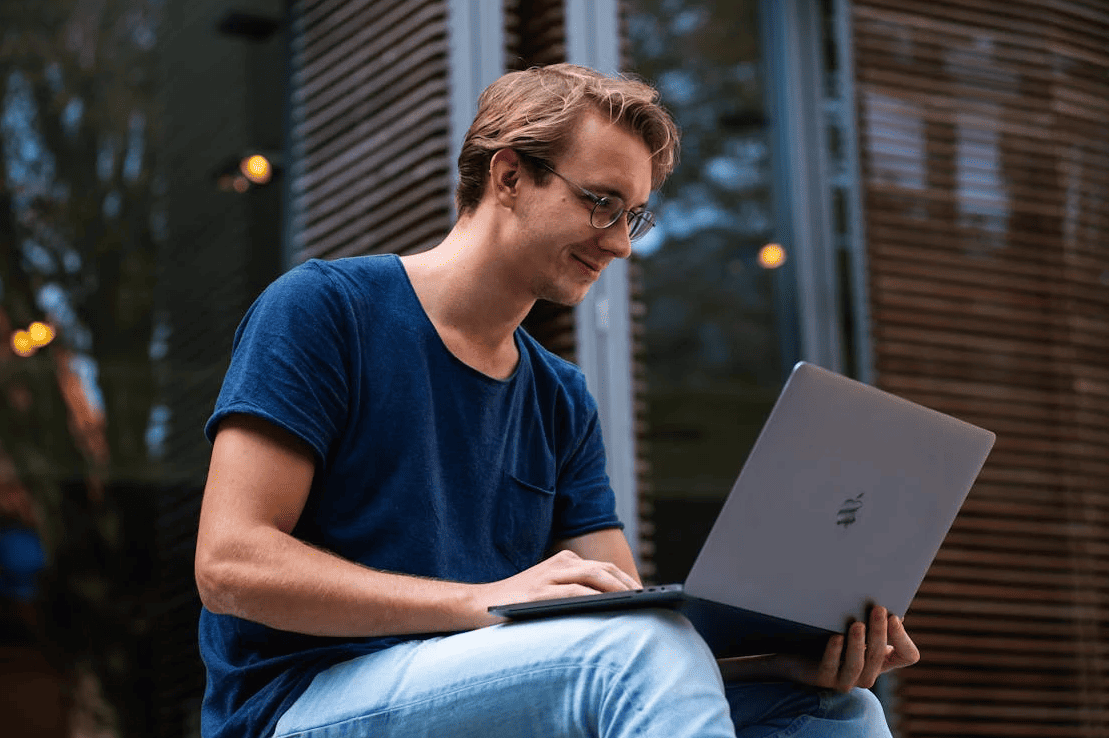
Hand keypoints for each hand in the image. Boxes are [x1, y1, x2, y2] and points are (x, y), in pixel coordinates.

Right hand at [469, 549, 640, 626]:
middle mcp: (558, 564)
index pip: (603, 568)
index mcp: (564, 561)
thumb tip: (612, 606)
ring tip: (634, 602)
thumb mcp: (549, 590)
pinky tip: (606, 605)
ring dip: (616, 589)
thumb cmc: (518, 603)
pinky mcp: (538, 593)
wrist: (478, 605)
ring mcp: (547, 577)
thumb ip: (574, 591)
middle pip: (603, 569)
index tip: (644, 595)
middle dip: (628, 584)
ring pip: (592, 576)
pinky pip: (572, 592)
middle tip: (646, 600)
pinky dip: (593, 597)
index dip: (626, 580)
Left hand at [772, 606, 919, 691]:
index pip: (907, 655)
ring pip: (858, 665)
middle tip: (877, 609)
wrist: (796, 655)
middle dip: (879, 631)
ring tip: (857, 624)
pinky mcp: (823, 680)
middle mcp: (868, 673)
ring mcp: (846, 680)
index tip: (895, 616)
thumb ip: (871, 619)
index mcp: (882, 659)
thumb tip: (891, 604)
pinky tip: (836, 638)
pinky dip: (834, 653)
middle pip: (880, 656)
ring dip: (859, 644)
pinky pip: (830, 669)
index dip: (903, 638)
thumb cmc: (830, 635)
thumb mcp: (855, 627)